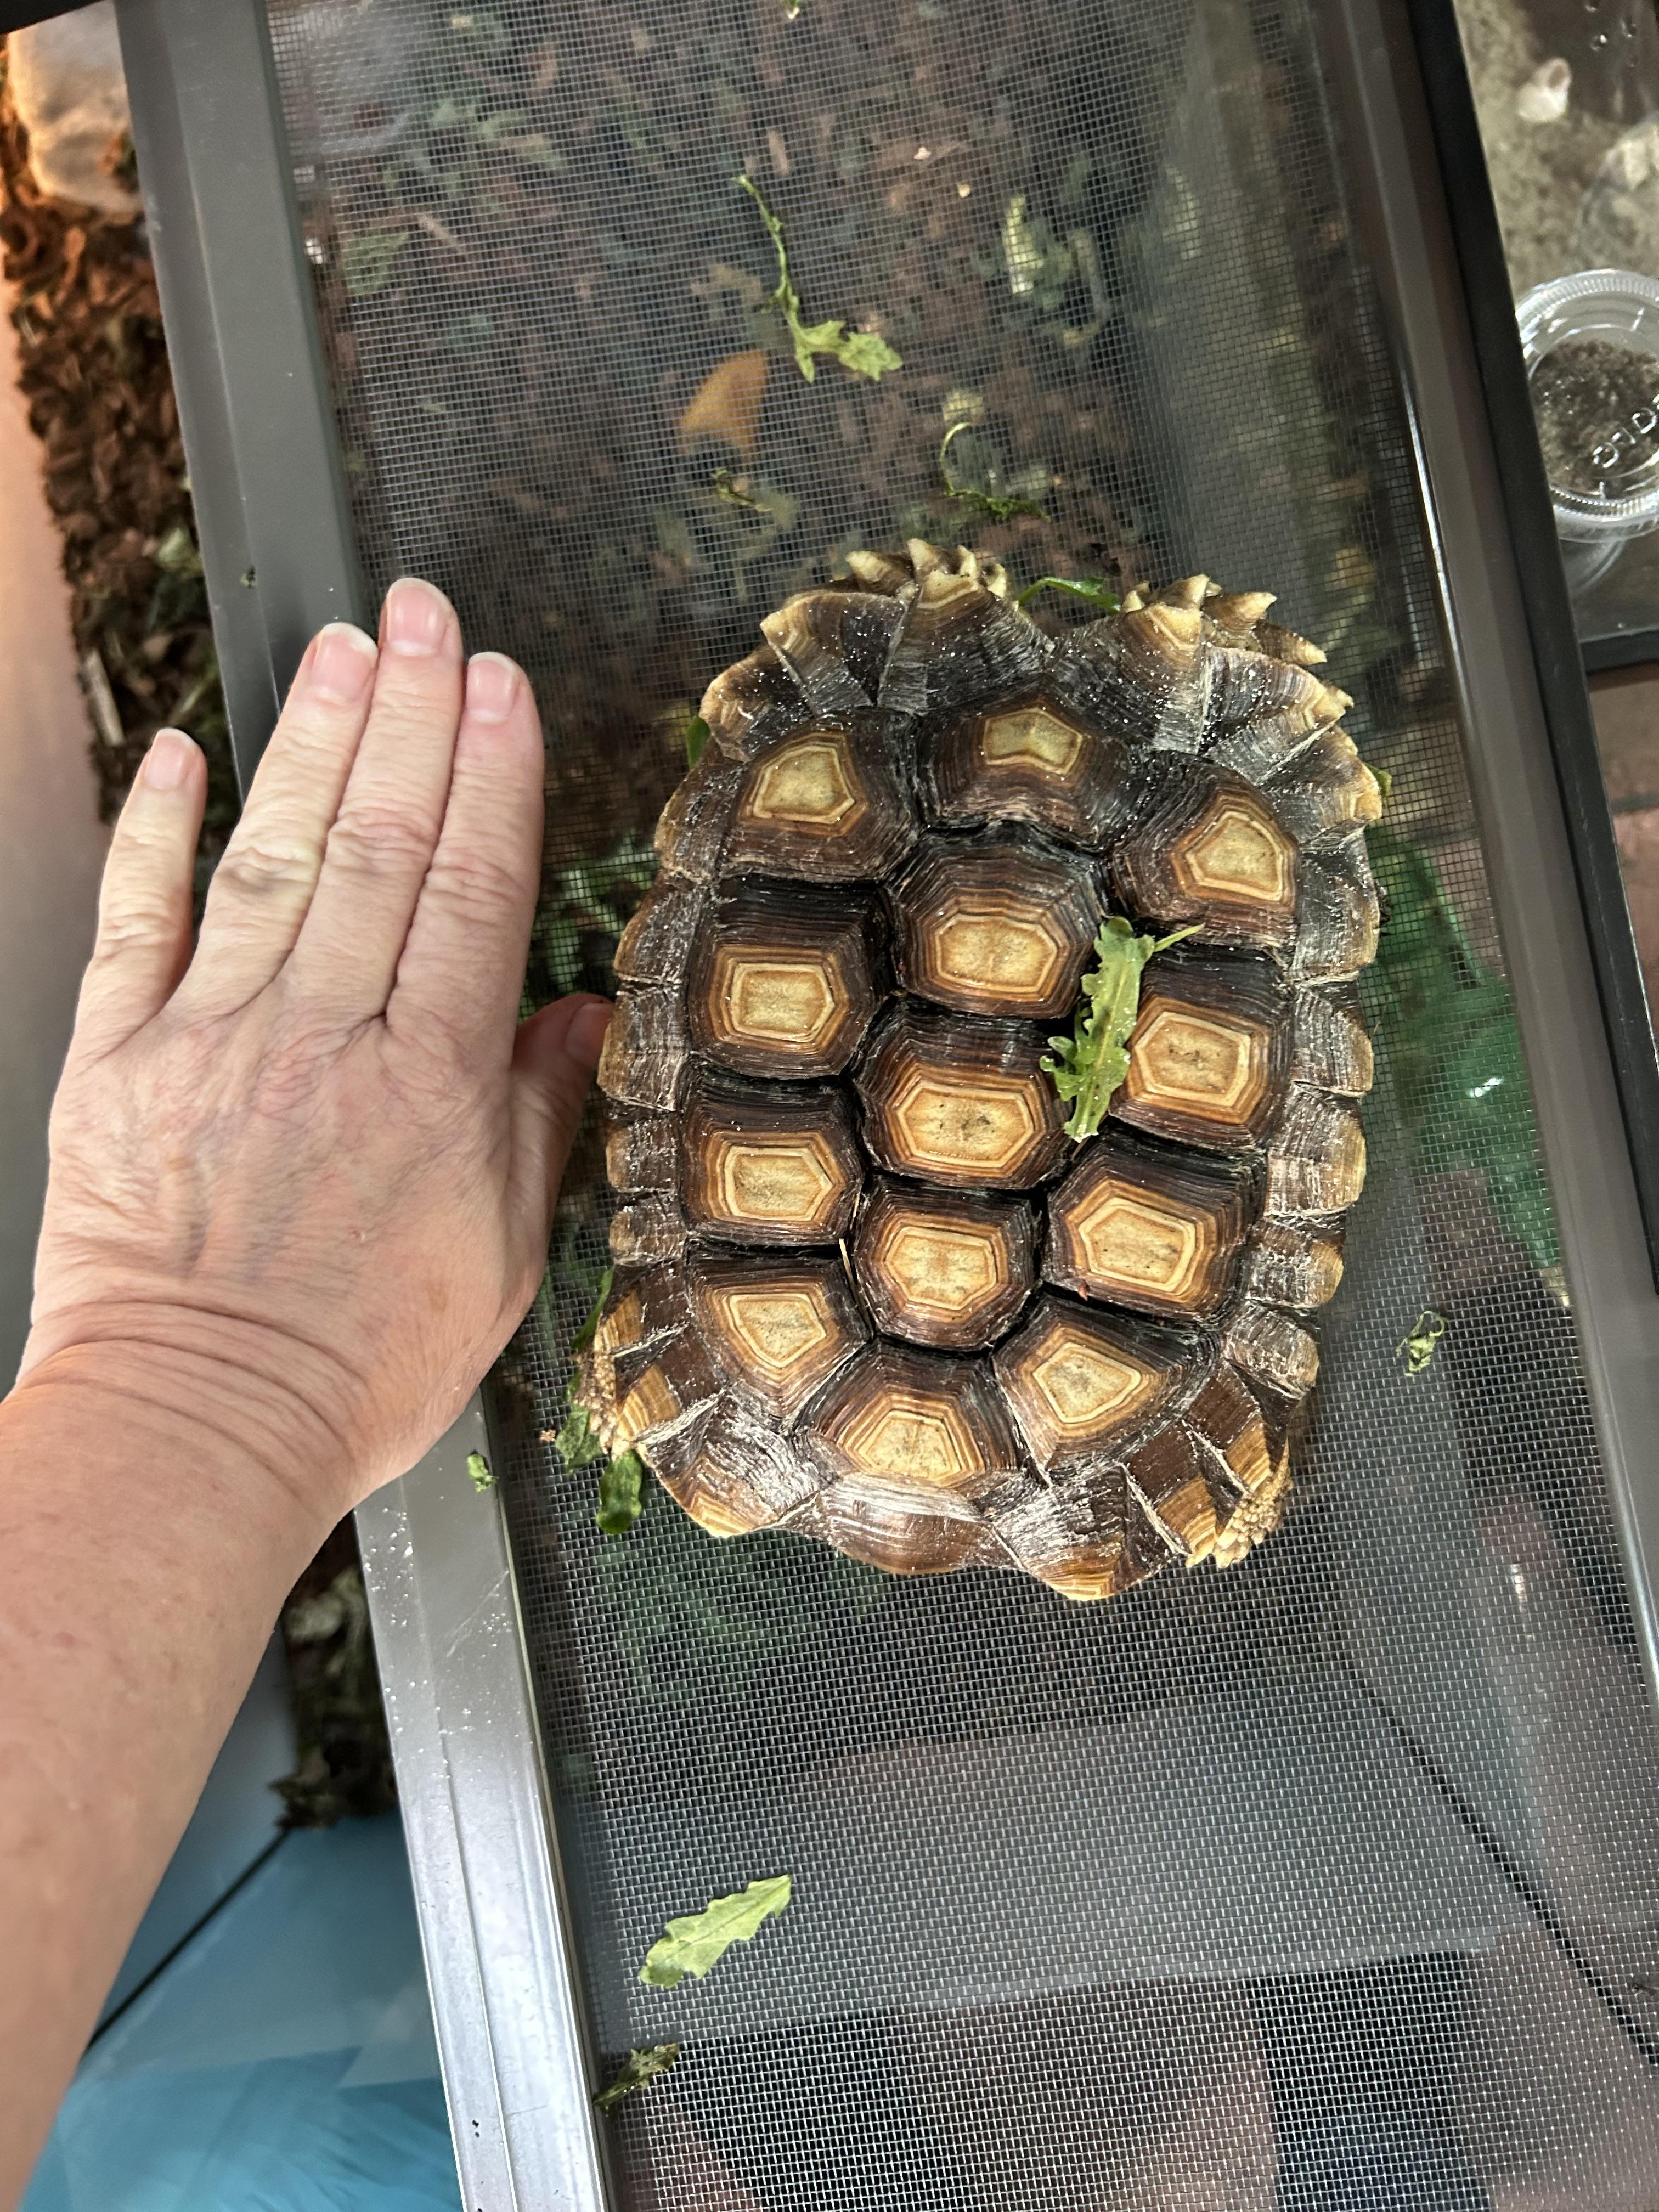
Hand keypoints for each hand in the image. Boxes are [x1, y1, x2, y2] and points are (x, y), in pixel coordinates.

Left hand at [19, 577, 607, 1522]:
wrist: (194, 1432)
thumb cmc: (351, 1369)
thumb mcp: (494, 1261)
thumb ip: (532, 1126)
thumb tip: (565, 1022)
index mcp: (428, 1088)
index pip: (472, 893)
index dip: (491, 777)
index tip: (502, 690)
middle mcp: (322, 1041)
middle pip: (380, 845)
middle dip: (411, 715)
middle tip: (426, 615)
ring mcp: (210, 1041)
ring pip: (274, 859)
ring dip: (311, 742)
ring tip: (341, 646)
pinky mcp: (113, 1063)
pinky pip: (135, 923)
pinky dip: (153, 833)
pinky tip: (173, 754)